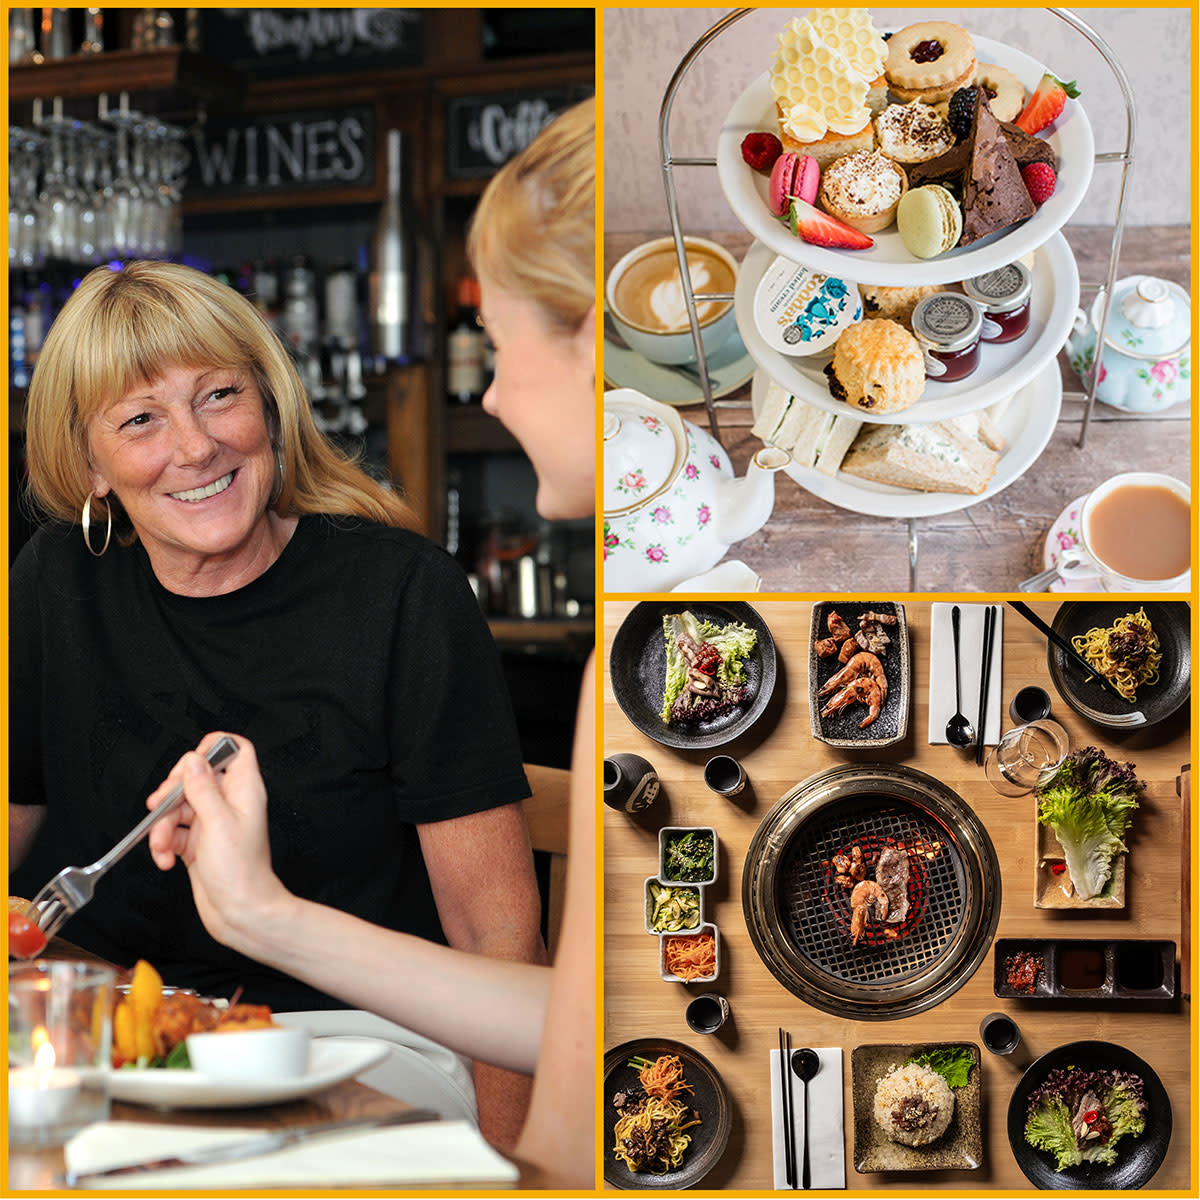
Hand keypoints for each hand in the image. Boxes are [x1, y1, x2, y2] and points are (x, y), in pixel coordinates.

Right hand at [146, 733, 290, 951]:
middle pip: (195, 778)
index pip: (234, 749)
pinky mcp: (198, 844)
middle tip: (159, 807)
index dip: (212, 748)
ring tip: (162, 846)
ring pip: (178, 808)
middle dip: (171, 793)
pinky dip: (164, 845)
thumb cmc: (241, 871)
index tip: (189, 763)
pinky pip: (174, 833)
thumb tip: (192, 760)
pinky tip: (165, 859)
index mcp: (244, 790)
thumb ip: (202, 788)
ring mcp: (213, 823)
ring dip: (162, 827)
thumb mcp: (217, 822)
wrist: (241, 912)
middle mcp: (229, 803)